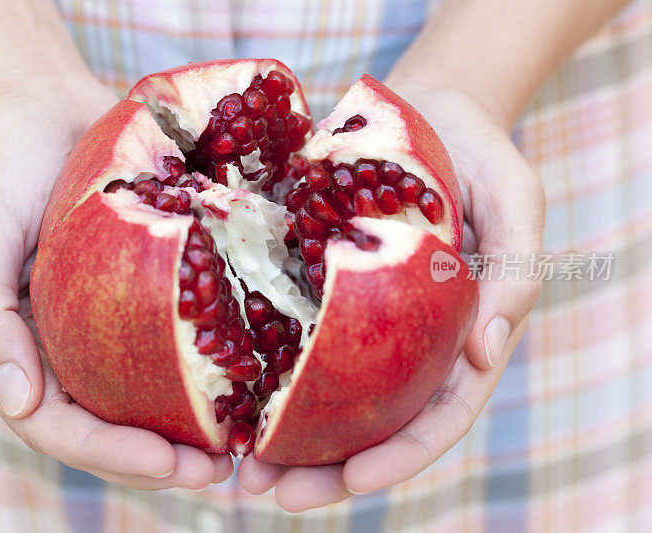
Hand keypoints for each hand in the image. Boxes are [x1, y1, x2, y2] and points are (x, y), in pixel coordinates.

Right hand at [0, 74, 232, 489]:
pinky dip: (207, 361)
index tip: (173, 465)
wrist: (39, 100)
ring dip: (194, 422)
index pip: (59, 427)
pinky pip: (173, 332)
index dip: (112, 456)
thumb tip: (19, 405)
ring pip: (148, 390)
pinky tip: (252, 373)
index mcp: (17, 350)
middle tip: (223, 472)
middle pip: (111, 423)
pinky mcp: (141, 287)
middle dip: (164, 457)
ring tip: (247, 441)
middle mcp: (62, 345)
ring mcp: (102, 318)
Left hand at [236, 89, 544, 510]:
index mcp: (458, 337)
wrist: (425, 109)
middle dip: (324, 468)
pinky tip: (220, 388)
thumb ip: (515, 272)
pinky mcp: (315, 282)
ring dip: (280, 434)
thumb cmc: (478, 152)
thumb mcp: (514, 200)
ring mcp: (359, 317)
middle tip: (270, 493)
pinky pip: (287, 330)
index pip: (436, 416)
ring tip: (234, 466)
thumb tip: (488, 353)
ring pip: (322, 391)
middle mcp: (404, 341)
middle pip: (369, 422)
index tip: (354, 483)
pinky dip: (259, 367)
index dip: (400, 458)